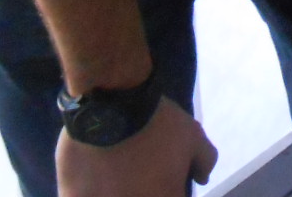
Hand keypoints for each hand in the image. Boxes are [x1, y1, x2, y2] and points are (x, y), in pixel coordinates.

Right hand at [56, 96, 217, 196]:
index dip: (165, 191)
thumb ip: (205, 160)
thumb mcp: (193, 134)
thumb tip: (201, 178)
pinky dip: (86, 192)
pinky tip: (91, 180)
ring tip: (113, 176)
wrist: (111, 102)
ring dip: (114, 191)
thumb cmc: (156, 121)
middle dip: (140, 190)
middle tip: (134, 176)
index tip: (159, 183)